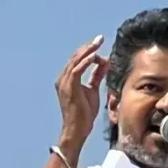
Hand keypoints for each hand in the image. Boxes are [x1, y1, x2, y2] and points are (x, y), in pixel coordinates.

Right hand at [54, 35, 109, 150]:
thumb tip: (105, 62)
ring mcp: (64, 83)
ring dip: (87, 51)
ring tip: (97, 43)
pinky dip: (85, 62)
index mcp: (67, 79)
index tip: (100, 45)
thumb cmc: (83, 113)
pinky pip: (76, 70)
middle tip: (100, 38)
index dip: (89, 51)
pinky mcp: (69, 88)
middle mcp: (62, 79)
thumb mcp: (93, 89)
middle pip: (75, 57)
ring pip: (75, 61)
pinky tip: (94, 56)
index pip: (77, 60)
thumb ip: (97, 76)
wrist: (77, 129)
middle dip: (89, 47)